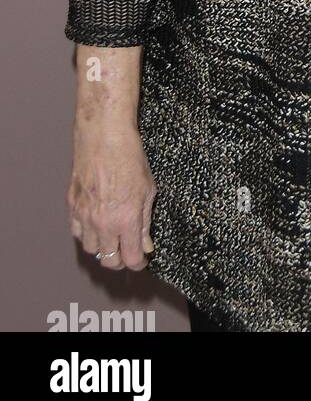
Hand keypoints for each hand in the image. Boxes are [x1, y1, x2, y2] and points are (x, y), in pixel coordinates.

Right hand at [68, 120, 156, 269]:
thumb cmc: (130, 157)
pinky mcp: (71, 206)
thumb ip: (145, 222)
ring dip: (103, 248)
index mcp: (125, 219)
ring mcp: (84, 215)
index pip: (130, 258)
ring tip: (114, 237)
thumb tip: (145, 245)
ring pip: (91, 250)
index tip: (143, 260)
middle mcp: (102, 222)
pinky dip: (87, 235)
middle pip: (108, 260)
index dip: (138, 263)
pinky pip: (77, 233)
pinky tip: (97, 225)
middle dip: (121, 260)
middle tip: (129, 251)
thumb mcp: (148, 190)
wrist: (104, 137)